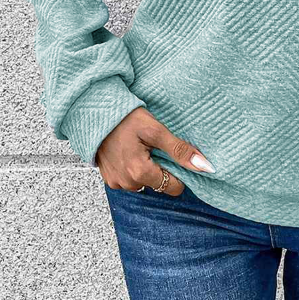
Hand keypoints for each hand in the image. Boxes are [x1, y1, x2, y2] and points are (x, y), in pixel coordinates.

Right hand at [95, 107, 215, 195]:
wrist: (94, 112)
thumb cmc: (125, 118)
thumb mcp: (156, 130)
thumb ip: (180, 150)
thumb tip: (204, 166)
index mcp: (139, 173)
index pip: (173, 187)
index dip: (178, 172)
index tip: (172, 154)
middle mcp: (126, 183)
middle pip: (159, 184)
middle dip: (161, 167)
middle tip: (153, 146)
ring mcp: (116, 182)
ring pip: (145, 182)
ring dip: (147, 168)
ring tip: (140, 147)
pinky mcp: (109, 178)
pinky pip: (130, 179)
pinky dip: (134, 168)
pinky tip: (130, 151)